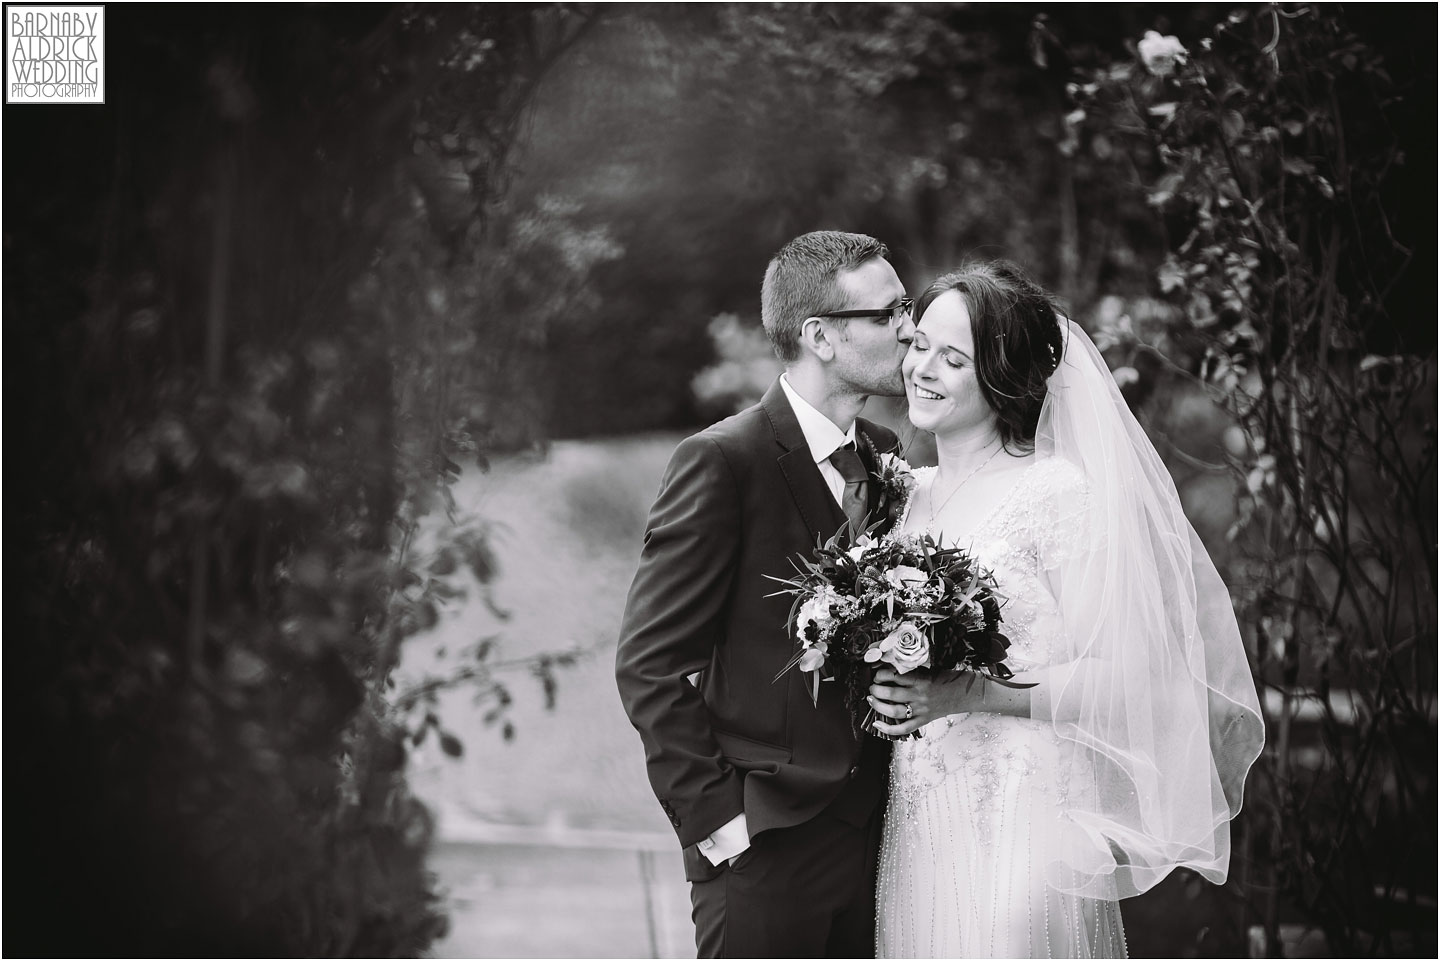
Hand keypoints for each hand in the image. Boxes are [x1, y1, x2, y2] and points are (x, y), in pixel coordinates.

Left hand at [867, 666, 1029, 736]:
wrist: (966, 693)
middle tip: (871, 687)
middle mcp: (920, 695)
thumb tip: (888, 669)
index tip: (876, 673)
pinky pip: (904, 728)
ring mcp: (921, 710)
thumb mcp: (929, 669)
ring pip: (894, 711)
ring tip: (871, 700)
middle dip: (876, 690)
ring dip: (878, 706)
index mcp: (922, 679)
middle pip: (891, 694)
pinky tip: (877, 724)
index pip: (895, 676)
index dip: (880, 675)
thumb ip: (911, 670)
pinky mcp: (923, 720)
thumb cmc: (947, 678)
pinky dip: (889, 729)